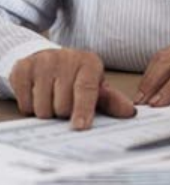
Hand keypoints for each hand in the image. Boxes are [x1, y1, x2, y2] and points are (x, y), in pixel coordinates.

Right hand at [10, 48, 135, 129]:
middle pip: (63, 105)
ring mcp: (43, 61)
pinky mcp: (23, 67)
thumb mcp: (96, 86)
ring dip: (47, 111)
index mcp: (89, 62)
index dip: (83, 109)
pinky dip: (30, 106)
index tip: (81, 126)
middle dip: (64, 113)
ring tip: (52, 98)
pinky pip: (25, 103)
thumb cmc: (77, 77)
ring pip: (43, 107)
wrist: (50, 59)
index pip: (86, 89)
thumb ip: (111, 101)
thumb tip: (130, 112)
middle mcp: (66, 58)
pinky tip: (37, 94)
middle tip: (65, 102)